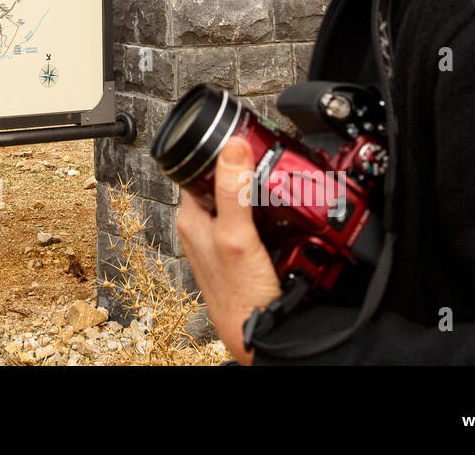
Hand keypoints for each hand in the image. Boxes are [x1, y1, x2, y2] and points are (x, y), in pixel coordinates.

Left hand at [175, 136, 281, 364]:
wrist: (257, 334)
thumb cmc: (239, 295)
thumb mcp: (236, 236)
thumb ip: (232, 192)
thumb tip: (232, 147)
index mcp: (192, 218)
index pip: (200, 171)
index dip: (222, 153)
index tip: (245, 139)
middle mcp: (203, 227)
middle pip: (223, 185)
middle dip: (245, 172)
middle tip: (269, 162)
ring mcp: (222, 241)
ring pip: (240, 203)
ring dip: (258, 194)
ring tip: (278, 186)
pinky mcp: (240, 253)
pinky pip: (253, 222)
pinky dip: (268, 215)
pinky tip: (282, 216)